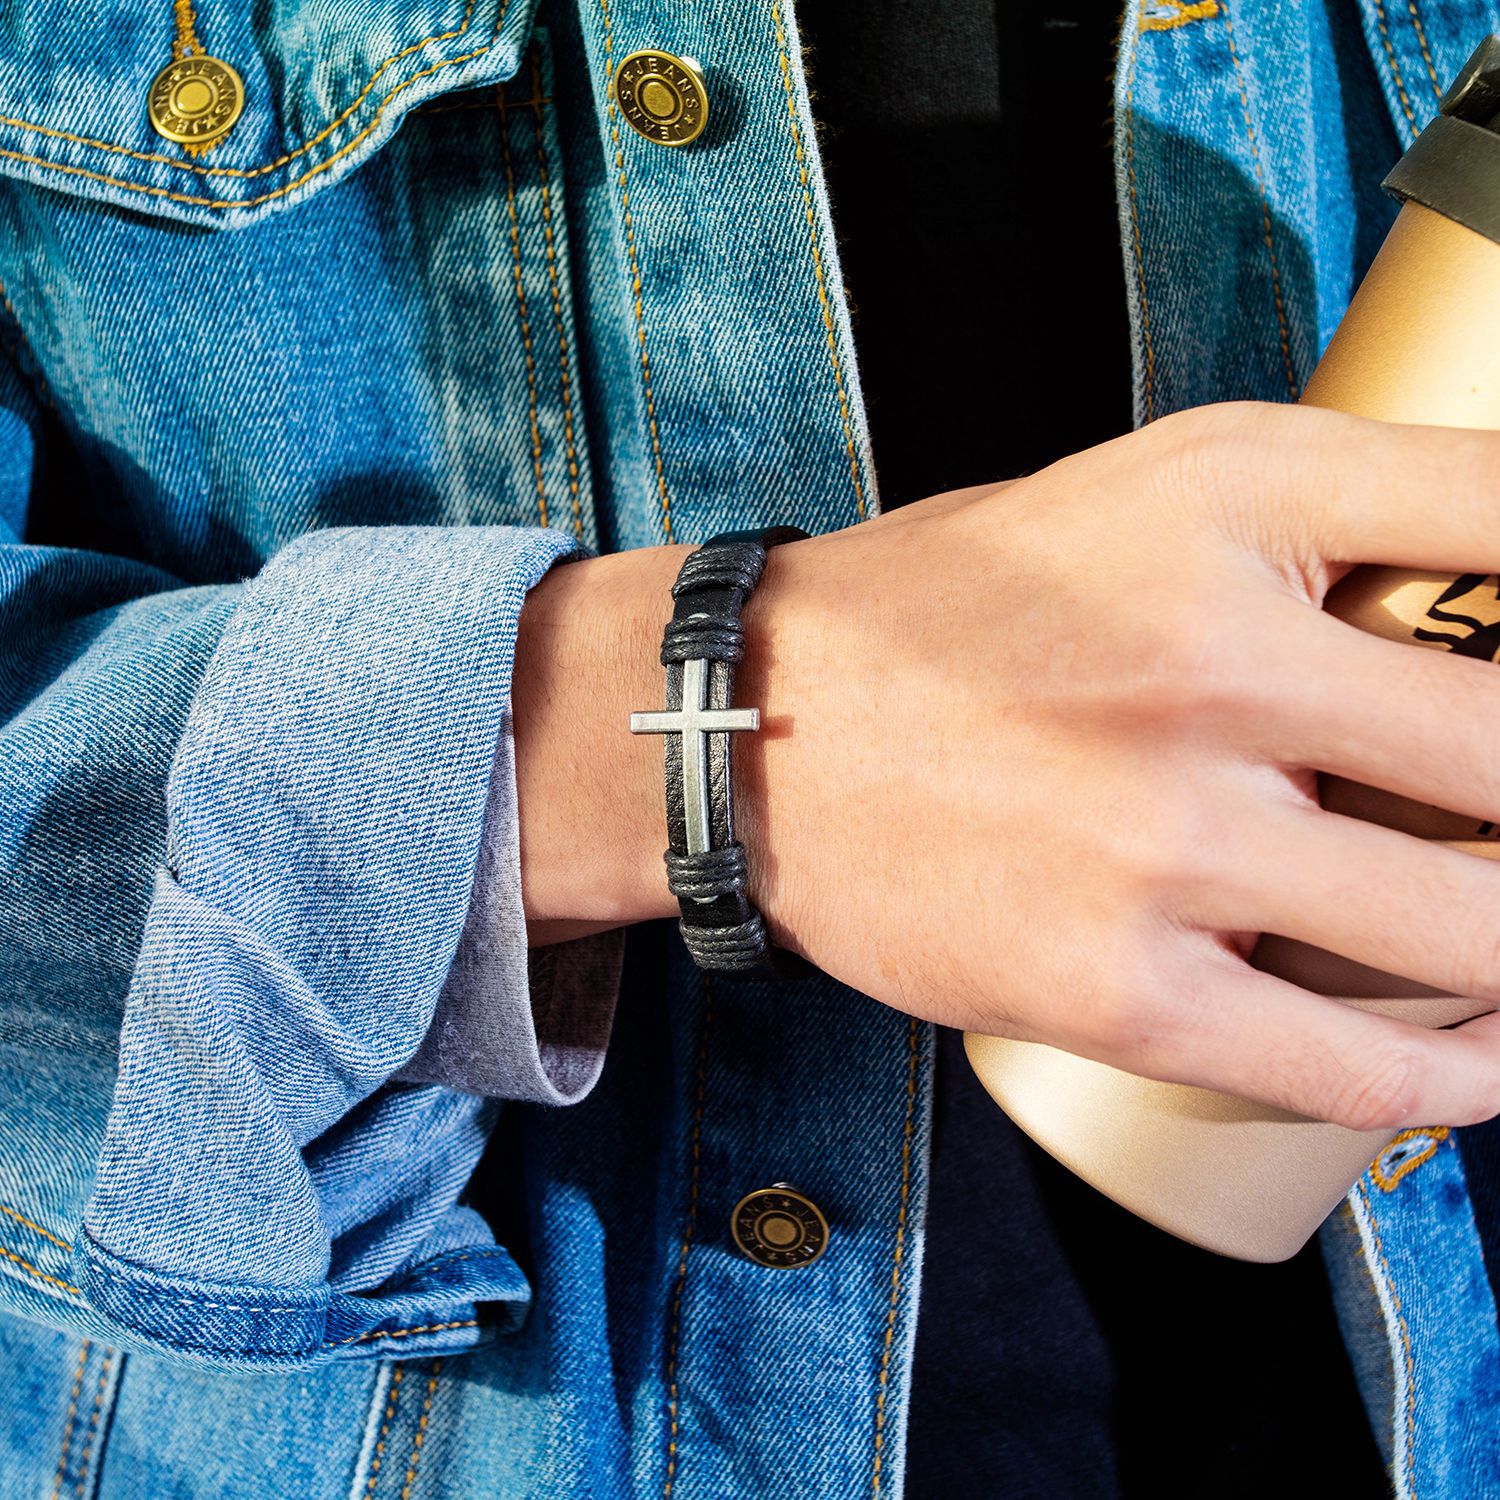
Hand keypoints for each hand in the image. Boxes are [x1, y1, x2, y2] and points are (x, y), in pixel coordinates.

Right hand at [515, 401, 1499, 1131]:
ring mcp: (1161, 836)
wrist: (750, 731)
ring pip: (1472, 936)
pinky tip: (1485, 1056)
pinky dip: (1457, 1078)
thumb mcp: (1128, 496)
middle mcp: (1208, 657)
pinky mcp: (1110, 986)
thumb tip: (1491, 604)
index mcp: (1227, 495)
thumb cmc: (943, 612)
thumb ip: (1308, 530)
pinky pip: (1349, 1067)